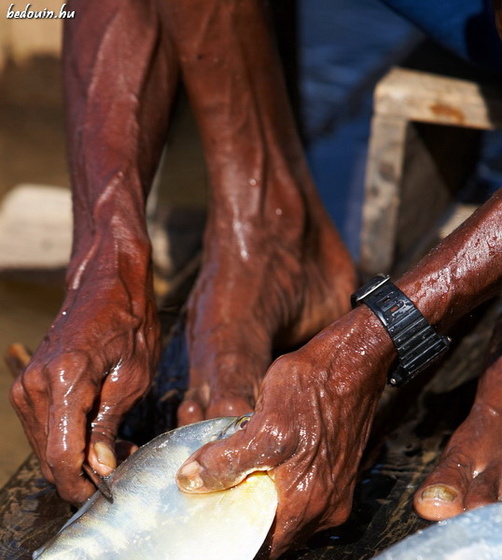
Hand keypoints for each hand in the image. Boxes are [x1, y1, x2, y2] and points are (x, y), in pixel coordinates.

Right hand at [10, 272, 159, 502]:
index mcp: (64, 382)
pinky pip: (45, 426)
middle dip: (84, 471)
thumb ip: (108, 425)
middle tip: (124, 460)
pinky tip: (98, 429)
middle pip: (49, 456)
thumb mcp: (133, 377)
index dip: (80, 484)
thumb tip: (98, 468)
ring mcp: (27, 385)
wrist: (109, 285)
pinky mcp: (31, 384)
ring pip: (45, 444)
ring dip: (77, 456)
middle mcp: (34, 387)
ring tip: (118, 444)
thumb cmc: (129, 323)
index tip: (105, 493)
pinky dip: (68, 437)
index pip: (60, 456)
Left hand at [176, 308, 393, 557]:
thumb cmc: (313, 388)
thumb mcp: (263, 424)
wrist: (353, 360)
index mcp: (308, 505)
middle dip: (244, 514)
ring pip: (287, 511)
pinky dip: (278, 484)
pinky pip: (301, 492)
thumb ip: (227, 460)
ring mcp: (335, 490)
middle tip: (216, 494)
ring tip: (235, 474)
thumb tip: (192, 480)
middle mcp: (327, 507)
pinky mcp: (337, 472)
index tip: (210, 519)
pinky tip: (262, 460)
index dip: (233, 536)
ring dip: (260, 497)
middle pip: (276, 531)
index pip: (264, 546)